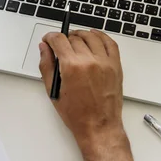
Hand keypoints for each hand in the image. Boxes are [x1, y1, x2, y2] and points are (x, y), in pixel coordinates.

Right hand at [39, 30, 137, 160]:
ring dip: (81, 35)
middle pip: (74, 37)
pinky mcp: (115, 66)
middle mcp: (89, 61)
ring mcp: (104, 62)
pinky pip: (110, 43)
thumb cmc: (77, 114)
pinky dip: (101, 36)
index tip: (48, 39)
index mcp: (71, 66)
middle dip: (64, 39)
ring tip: (75, 39)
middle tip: (60, 45)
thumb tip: (44, 49)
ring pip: (91, 37)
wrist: (99, 126)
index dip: (50, 37)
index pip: (59, 40)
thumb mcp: (54, 91)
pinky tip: (94, 36)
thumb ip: (46, 65)